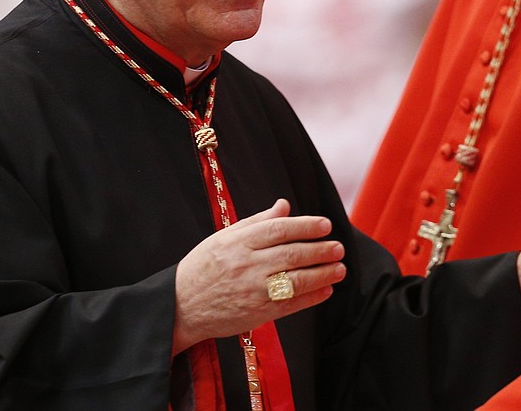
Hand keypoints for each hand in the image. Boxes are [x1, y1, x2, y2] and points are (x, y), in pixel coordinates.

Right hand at [172, 199, 345, 353]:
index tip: (325, 225)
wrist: (181, 305)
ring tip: (340, 269)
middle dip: (320, 250)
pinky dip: (311, 297)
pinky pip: (290, 304)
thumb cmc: (204, 267)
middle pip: (292, 254)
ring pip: (295, 280)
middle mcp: (247, 265)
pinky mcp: (257, 313)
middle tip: (339, 247)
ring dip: (322, 274)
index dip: (306, 226)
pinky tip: (326, 289)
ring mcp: (253, 290)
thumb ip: (256, 222)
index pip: (280, 230)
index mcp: (239, 242)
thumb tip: (284, 206)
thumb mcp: (224, 237)